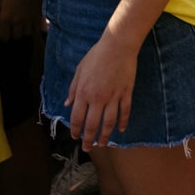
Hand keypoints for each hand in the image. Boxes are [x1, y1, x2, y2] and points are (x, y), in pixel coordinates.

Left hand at [0, 0, 42, 40]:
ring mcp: (30, 18)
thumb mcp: (0, 2)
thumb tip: (3, 24)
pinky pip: (40, 28)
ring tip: (26, 26)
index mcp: (6, 18)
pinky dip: (37, 28)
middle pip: (17, 36)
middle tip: (16, 28)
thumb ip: (1, 15)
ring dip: (26, 30)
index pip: (4, 37)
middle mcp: (18, 20)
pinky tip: (35, 26)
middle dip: (16, 33)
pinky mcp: (40, 14)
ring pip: (28, 33)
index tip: (6, 34)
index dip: (4, 36)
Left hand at [67, 35, 137, 150]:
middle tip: (88, 148)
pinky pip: (125, 111)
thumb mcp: (79, 71)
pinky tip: (121, 129)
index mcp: (83, 93)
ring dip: (105, 135)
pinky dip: (123, 121)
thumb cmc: (96, 56)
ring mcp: (113, 96)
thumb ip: (73, 89)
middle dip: (89, 139)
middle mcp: (98, 98)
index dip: (76, 130)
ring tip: (103, 143)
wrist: (118, 46)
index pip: (77, 118)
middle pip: (93, 124)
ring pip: (109, 122)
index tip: (75, 137)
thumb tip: (67, 105)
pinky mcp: (126, 92)